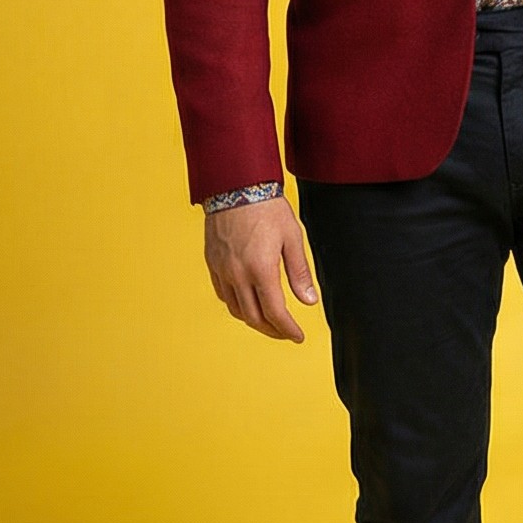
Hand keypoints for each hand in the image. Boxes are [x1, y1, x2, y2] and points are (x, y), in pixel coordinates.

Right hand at [204, 195, 319, 341]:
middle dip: (272, 331)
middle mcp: (238, 274)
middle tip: (286, 333)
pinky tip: (248, 301)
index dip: (288, 330)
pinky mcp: (212, 263)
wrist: (236, 185)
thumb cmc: (268, 208)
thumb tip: (310, 301)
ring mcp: (222, 270)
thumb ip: (299, 273)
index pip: (275, 313)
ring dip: (254, 320)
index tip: (298, 337)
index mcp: (261, 269)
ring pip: (236, 310)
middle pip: (254, 318)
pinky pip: (223, 294)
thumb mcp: (292, 237)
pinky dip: (237, 305)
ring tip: (269, 321)